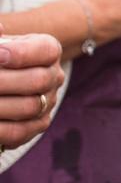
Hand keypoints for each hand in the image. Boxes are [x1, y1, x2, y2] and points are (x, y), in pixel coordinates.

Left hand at [0, 30, 64, 149]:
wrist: (2, 78)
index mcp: (47, 50)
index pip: (46, 51)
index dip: (21, 53)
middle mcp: (53, 76)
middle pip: (38, 80)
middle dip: (3, 82)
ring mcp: (49, 102)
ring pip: (29, 107)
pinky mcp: (37, 125)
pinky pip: (19, 131)